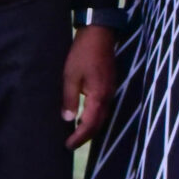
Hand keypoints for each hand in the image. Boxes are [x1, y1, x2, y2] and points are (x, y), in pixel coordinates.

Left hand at [62, 25, 116, 148]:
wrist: (99, 33)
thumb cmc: (83, 53)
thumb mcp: (71, 75)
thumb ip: (70, 98)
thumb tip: (68, 119)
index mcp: (99, 96)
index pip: (90, 125)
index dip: (79, 137)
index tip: (68, 145)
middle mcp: (108, 97)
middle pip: (99, 124)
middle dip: (85, 136)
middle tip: (70, 144)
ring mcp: (111, 91)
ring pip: (102, 117)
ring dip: (90, 127)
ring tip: (76, 133)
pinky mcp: (109, 85)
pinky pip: (103, 108)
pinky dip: (94, 117)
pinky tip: (84, 116)